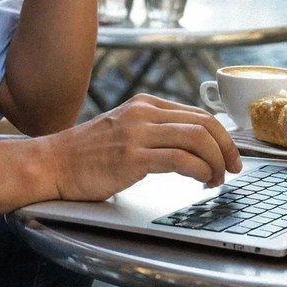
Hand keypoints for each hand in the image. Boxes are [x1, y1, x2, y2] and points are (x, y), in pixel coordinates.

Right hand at [38, 95, 241, 201]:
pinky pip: (180, 160)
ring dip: (216, 162)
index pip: (198, 114)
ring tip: (216, 180)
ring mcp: (137, 134)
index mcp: (144, 104)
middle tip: (233, 169)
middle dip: (227, 149)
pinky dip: (200, 171)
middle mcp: (143, 113)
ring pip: (197, 139)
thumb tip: (195, 144)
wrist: (53, 163)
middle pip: (204, 124)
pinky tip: (201, 182)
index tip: (231, 156)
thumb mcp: (125, 129)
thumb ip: (155, 131)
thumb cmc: (88, 154)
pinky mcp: (132, 158)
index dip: (223, 136)